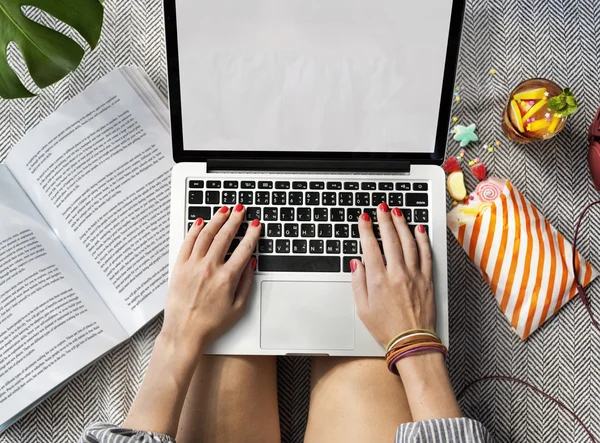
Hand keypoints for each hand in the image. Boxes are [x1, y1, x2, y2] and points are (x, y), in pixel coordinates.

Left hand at [161, 204, 260, 357]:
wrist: (184, 332)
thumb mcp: (238, 307)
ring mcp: (193, 266)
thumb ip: (246, 283)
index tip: (256, 225)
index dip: (252, 234)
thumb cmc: (211, 324)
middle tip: (240, 210)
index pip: (244, 248)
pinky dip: (195, 230)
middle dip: (235, 219)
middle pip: (225, 236)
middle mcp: (209, 268)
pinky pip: (188, 242)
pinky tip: (201, 222)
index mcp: (227, 278)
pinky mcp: (179, 267)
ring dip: (217, 220)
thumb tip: (251, 263)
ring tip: (224, 210)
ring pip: (206, 235)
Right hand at [350, 203, 435, 346]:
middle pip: (391, 239)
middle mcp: (397, 274)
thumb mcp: (363, 308)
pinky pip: (425, 254)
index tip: (364, 218)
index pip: (371, 247)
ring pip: (409, 242)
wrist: (412, 342)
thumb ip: (358, 283)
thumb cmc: (387, 328)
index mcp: (378, 280)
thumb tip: (356, 264)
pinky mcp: (427, 279)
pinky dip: (422, 240)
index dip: (366, 229)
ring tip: (397, 212)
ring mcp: (414, 275)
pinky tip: (419, 229)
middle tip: (382, 207)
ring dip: (402, 225)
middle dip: (384, 220)